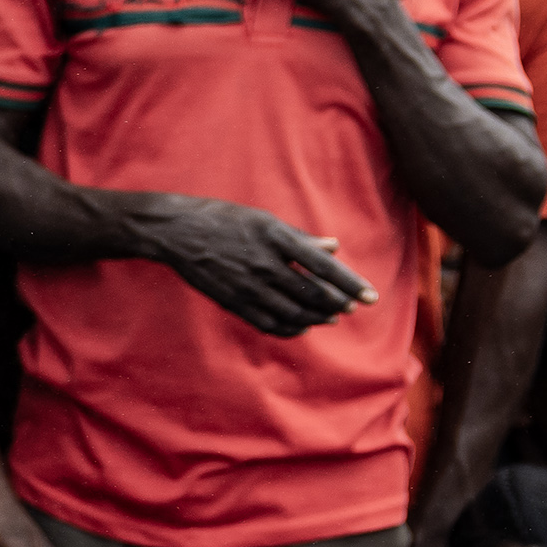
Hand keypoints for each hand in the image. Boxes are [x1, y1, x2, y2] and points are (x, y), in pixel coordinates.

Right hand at [136, 193, 373, 338]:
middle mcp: (264, 264)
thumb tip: (333, 248)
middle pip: (313, 294)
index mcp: (276, 238)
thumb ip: (300, 239)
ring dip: (317, 318)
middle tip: (351, 308)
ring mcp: (247, 285)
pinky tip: (300, 326)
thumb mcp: (265, 220)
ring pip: (293, 312)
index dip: (350, 284)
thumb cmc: (223, 219)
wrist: (176, 231)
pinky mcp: (233, 301)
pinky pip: (268, 322)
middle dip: (337, 304)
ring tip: (331, 318)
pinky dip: (289, 328)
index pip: (324, 267)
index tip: (370, 297)